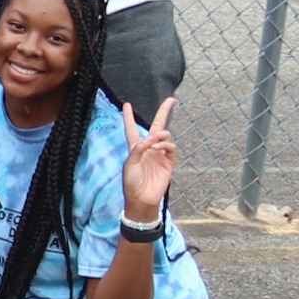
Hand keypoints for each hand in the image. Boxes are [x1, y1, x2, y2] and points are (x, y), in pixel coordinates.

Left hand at [121, 97, 176, 222]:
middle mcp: (149, 148)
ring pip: (165, 136)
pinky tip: (159, 148)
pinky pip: (171, 148)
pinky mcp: (169, 162)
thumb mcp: (129, 164)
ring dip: (160, 136)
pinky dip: (166, 145)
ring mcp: (160, 154)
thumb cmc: (131, 183)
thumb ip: (137, 150)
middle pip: (157, 126)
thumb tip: (150, 139)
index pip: (132, 129)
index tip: (127, 105)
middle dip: (164, 113)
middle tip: (170, 100)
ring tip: (154, 143)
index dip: (129, 117)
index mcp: (135, 148)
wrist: (141, 199)